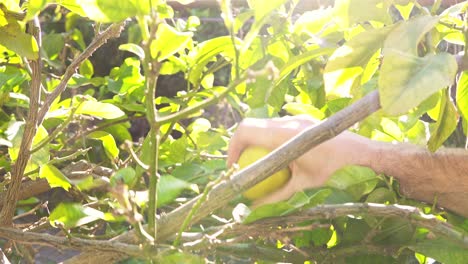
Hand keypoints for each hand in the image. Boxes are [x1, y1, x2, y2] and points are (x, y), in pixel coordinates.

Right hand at [227, 115, 373, 204]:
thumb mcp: (303, 186)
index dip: (232, 147)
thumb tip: (253, 209)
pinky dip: (268, 139)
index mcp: (284, 135)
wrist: (362, 153)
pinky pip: (276, 126)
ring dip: (254, 141)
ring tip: (256, 162)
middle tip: (240, 166)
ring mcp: (296, 119)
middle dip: (239, 145)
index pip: (245, 131)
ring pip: (263, 124)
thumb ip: (276, 197)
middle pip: (251, 125)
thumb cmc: (335, 170)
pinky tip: (277, 157)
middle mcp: (287, 122)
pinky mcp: (303, 121)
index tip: (233, 166)